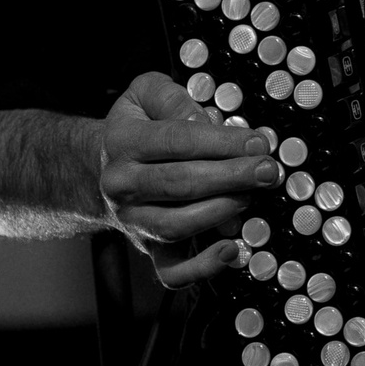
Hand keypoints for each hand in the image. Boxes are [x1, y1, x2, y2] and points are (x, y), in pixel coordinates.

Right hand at [98, 73, 277, 287]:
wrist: (98, 169)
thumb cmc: (137, 127)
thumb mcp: (144, 94)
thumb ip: (172, 99)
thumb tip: (203, 122)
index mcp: (123, 142)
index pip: (176, 141)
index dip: (221, 142)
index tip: (257, 142)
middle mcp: (122, 185)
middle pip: (180, 184)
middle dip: (231, 177)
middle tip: (266, 171)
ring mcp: (133, 220)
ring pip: (177, 225)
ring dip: (221, 212)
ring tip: (251, 196)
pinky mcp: (147, 248)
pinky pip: (171, 271)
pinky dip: (202, 268)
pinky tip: (231, 250)